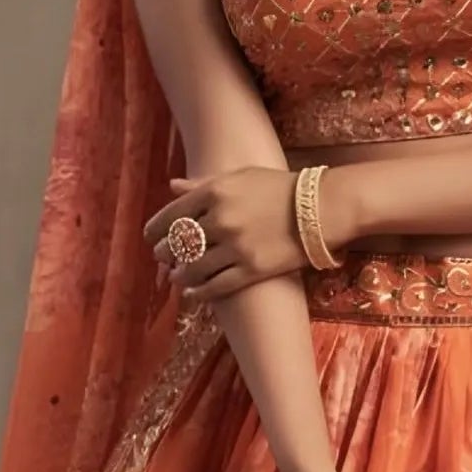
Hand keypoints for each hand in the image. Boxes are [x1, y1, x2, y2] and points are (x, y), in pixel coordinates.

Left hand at [144, 166, 305, 302]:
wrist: (321, 208)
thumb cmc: (280, 188)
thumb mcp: (240, 177)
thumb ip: (203, 184)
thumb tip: (172, 186)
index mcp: (214, 192)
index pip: (172, 214)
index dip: (155, 229)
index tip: (149, 237)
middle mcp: (221, 219)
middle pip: (179, 243)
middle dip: (166, 253)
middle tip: (162, 258)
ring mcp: (235, 247)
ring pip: (193, 268)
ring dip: (180, 275)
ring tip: (177, 277)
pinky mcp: (251, 270)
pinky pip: (215, 286)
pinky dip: (199, 292)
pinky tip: (192, 294)